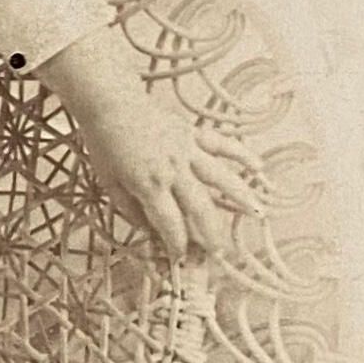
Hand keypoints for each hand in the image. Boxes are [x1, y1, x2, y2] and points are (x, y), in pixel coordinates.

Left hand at [76, 86, 265, 263]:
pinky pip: (222, 144)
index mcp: (150, 185)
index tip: (182, 260)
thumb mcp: (110, 184)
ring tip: (258, 214)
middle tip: (221, 253)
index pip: (170, 224)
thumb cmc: (105, 144)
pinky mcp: (193, 133)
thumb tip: (151, 232)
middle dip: (211, 234)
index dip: (178, 246)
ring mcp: (188, 150)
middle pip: (200, 207)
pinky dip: (241, 154)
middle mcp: (174, 170)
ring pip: (220, 177)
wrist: (109, 102)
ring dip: (240, 197)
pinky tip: (258, 166)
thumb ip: (132, 211)